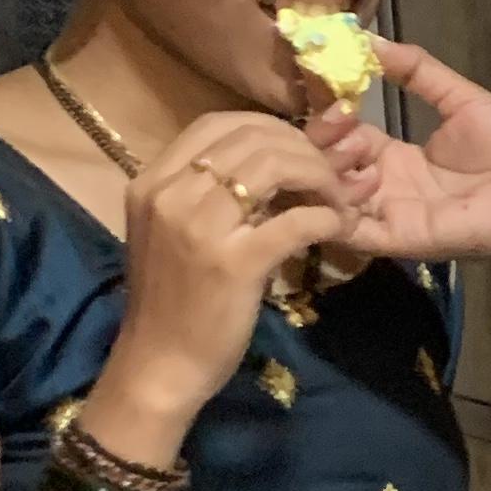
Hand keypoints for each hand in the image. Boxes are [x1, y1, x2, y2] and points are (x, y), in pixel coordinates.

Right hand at [97, 111, 359, 446]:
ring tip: (337, 199)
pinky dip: (327, 216)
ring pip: (275, 166)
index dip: (270, 127)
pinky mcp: (234, 263)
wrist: (159, 366)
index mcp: (152, 180)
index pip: (218, 123)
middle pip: (252, 138)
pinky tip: (338, 226)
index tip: (298, 150)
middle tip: (330, 175)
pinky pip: (295, 220)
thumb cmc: (172, 303)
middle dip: (303, 149)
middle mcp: (170, 193)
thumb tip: (268, 162)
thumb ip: (208, 195)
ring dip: (320, 176)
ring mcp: (199, 226)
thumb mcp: (175, 233)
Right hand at [320, 41, 490, 324]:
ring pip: (334, 201)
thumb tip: (371, 38)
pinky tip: (355, 174)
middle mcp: (392, 189)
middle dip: (323, 141)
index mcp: (402, 159)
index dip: (330, 116)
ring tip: (356, 142)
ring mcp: (397, 216)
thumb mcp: (461, 99)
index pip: (345, 139)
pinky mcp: (408, 239)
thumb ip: (418, 71)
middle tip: (338, 114)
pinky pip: (357, 233)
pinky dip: (340, 208)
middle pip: (331, 170)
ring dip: (331, 169)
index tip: (327, 86)